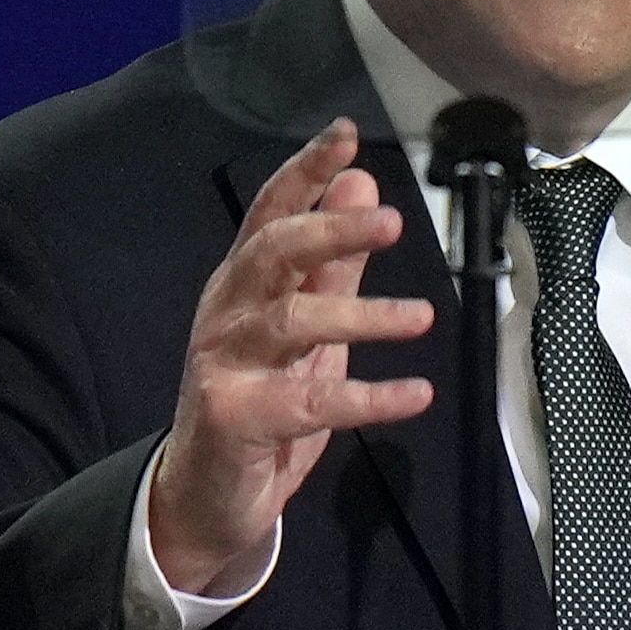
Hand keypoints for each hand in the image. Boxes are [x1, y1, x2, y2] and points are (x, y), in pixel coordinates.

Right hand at [149, 119, 433, 593]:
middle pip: (272, 254)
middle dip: (329, 230)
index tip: (346, 135)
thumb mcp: (307, 327)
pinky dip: (368, 397)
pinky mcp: (236, 418)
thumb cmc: (261, 400)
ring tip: (423, 316)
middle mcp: (228, 313)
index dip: (305, 171)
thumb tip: (361, 184)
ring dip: (361, 315)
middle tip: (391, 219)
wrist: (207, 494)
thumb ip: (335, 262)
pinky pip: (309, 403)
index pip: (269, 211)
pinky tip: (415, 394)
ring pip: (291, 324)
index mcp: (245, 283)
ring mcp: (225, 364)